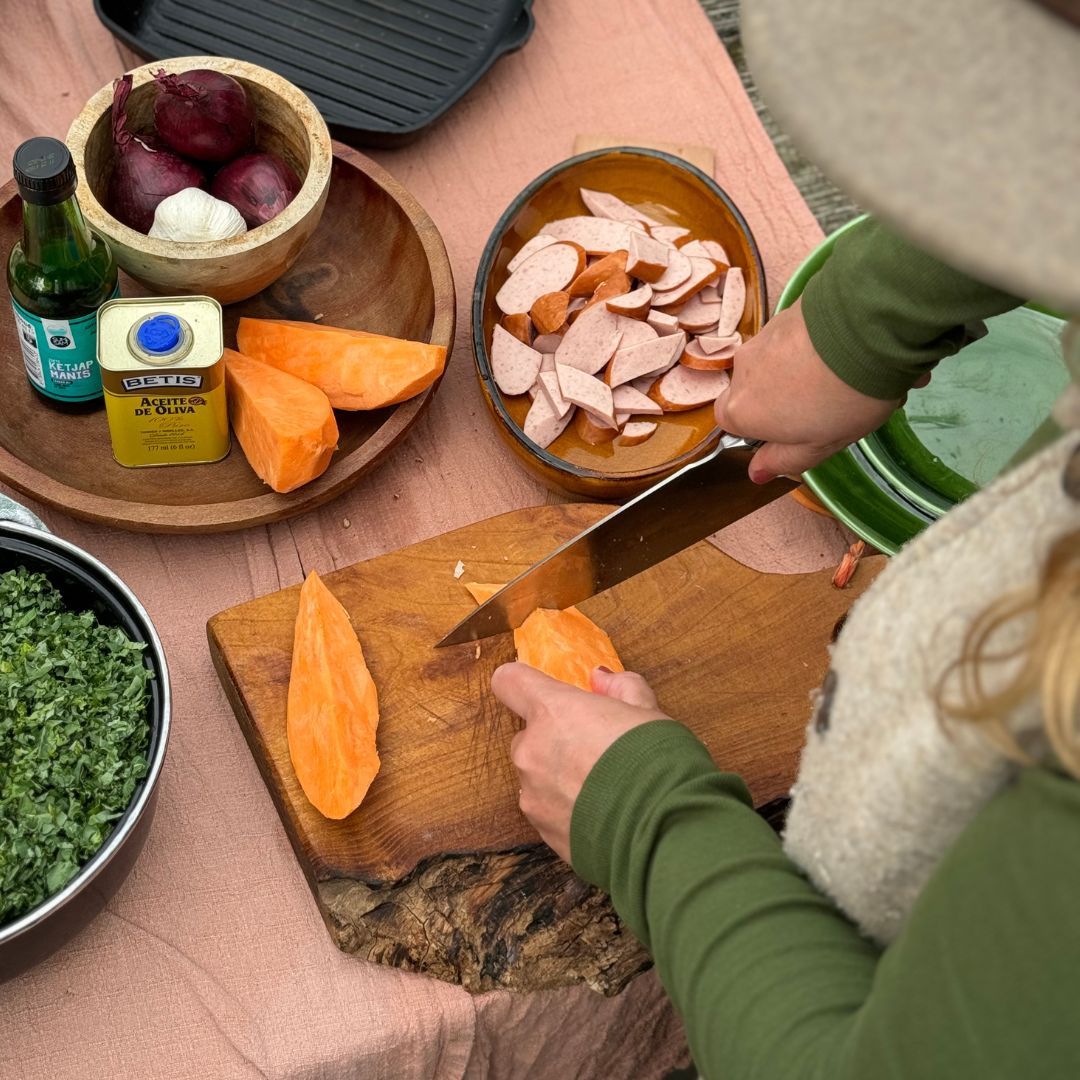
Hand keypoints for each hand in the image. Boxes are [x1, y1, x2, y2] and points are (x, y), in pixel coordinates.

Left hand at [491, 663, 668, 861]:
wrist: (664, 832)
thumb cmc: (657, 764)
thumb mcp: (647, 711)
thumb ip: (620, 688)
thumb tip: (602, 679)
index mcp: (553, 712)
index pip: (509, 681)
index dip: (523, 683)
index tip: (541, 690)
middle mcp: (532, 751)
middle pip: (526, 735)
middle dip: (553, 739)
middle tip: (594, 748)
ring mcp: (533, 795)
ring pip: (536, 776)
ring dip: (558, 778)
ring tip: (602, 788)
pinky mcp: (542, 831)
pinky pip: (547, 811)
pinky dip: (566, 810)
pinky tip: (601, 814)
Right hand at [714, 297, 925, 482]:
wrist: (867, 329)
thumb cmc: (841, 399)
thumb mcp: (818, 446)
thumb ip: (783, 460)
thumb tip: (755, 473)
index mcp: (742, 412)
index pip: (730, 423)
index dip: (760, 428)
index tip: (792, 431)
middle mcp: (742, 372)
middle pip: (751, 389)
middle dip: (780, 397)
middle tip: (824, 405)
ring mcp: (762, 338)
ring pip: (774, 361)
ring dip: (799, 370)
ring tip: (844, 376)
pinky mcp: (785, 312)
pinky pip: (792, 338)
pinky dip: (812, 346)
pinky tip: (847, 350)